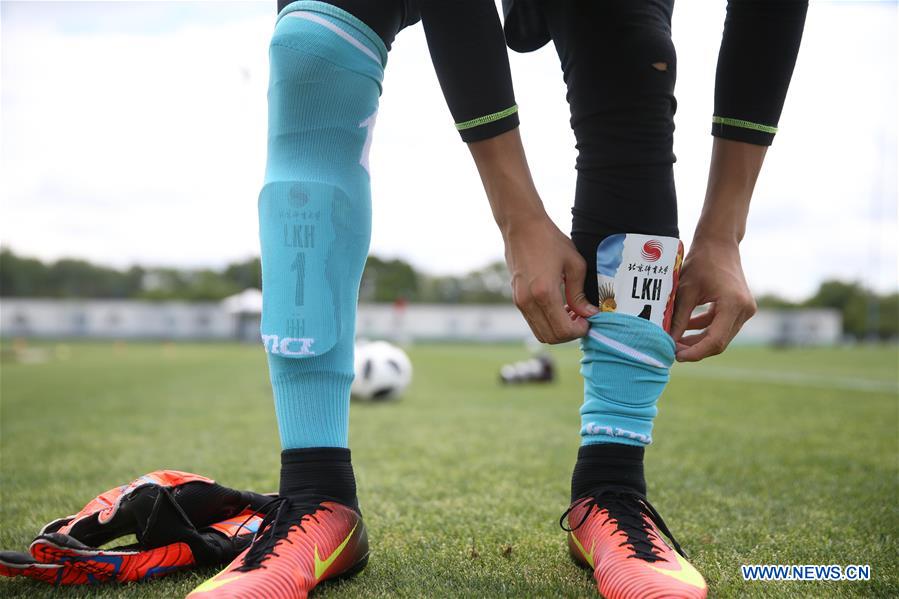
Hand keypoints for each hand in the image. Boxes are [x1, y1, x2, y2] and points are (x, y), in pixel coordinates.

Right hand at [504, 215, 598, 343]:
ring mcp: (519, 301)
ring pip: (540, 333)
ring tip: (571, 313)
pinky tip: (558, 307)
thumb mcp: (574, 264)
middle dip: (569, 334)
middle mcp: (529, 301)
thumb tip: (588, 313)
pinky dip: (547, 322)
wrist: (522, 226)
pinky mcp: (516, 298)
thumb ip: (580, 293)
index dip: (579, 331)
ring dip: (557, 329)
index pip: (563, 330)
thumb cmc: (550, 240)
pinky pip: (533, 321)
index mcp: (545, 293)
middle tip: (581, 319)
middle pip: (550, 337)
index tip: (588, 320)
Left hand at [669, 238, 756, 360]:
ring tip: (675, 341)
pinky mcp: (740, 308)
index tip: (676, 356)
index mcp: (734, 305)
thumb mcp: (685, 291)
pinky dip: (704, 328)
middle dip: (695, 348)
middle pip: (719, 341)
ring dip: (698, 340)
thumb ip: (678, 318)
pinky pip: (721, 325)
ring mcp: (745, 309)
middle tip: (672, 350)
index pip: (715, 340)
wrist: (719, 243)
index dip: (695, 352)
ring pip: (720, 335)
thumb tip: (668, 342)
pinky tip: (684, 328)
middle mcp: (745, 310)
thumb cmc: (701, 262)